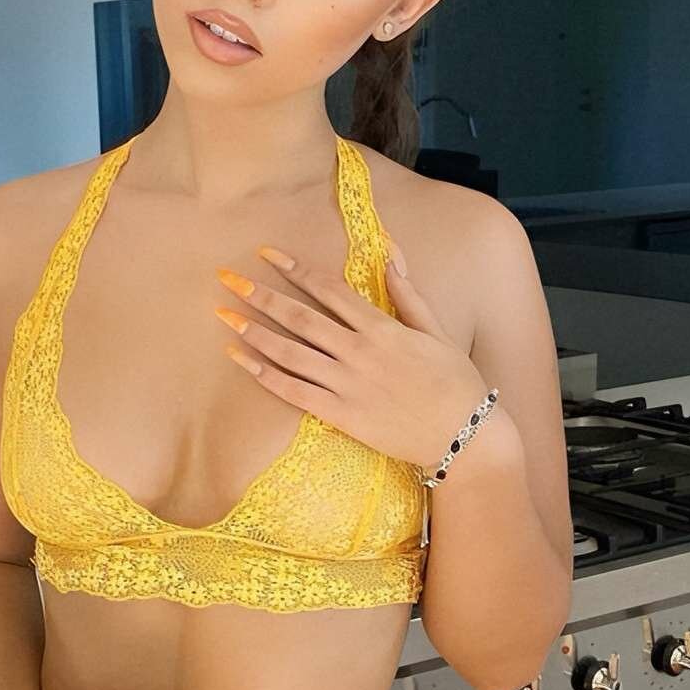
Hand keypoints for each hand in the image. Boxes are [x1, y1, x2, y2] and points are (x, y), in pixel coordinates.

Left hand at [215, 238, 488, 471]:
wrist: (464, 436)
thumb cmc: (455, 382)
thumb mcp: (437, 330)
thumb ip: (409, 293)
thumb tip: (390, 252)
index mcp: (382, 327)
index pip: (329, 290)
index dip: (296, 269)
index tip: (268, 253)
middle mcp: (358, 352)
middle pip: (300, 317)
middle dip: (261, 295)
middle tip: (228, 278)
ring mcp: (346, 385)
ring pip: (289, 353)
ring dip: (254, 332)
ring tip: (224, 316)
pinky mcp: (340, 415)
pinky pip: (293, 392)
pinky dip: (264, 375)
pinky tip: (240, 359)